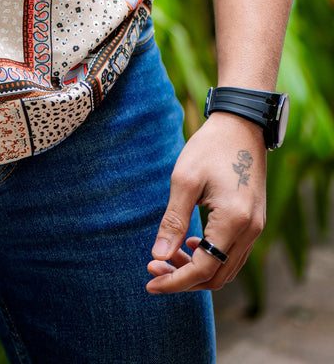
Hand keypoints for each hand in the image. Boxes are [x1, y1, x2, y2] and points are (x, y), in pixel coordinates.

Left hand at [146, 112, 266, 292]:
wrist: (241, 125)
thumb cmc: (209, 147)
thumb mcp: (185, 181)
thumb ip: (173, 221)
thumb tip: (158, 256)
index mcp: (234, 221)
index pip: (204, 268)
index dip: (175, 279)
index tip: (149, 280)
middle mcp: (251, 230)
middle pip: (217, 276)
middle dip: (184, 279)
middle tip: (154, 268)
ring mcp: (255, 227)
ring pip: (226, 269)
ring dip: (197, 270)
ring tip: (168, 256)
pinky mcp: (253, 222)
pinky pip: (233, 255)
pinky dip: (211, 259)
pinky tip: (191, 244)